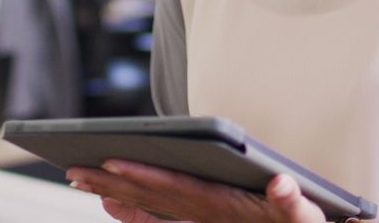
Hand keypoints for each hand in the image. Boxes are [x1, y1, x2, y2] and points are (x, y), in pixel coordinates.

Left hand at [67, 160, 327, 222]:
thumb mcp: (303, 216)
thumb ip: (292, 201)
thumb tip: (282, 185)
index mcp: (224, 208)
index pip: (176, 188)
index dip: (145, 175)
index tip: (113, 161)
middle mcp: (205, 217)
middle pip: (152, 197)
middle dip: (114, 182)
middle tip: (75, 169)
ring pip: (150, 207)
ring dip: (116, 194)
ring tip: (82, 182)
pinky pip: (161, 221)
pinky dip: (135, 213)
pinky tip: (113, 204)